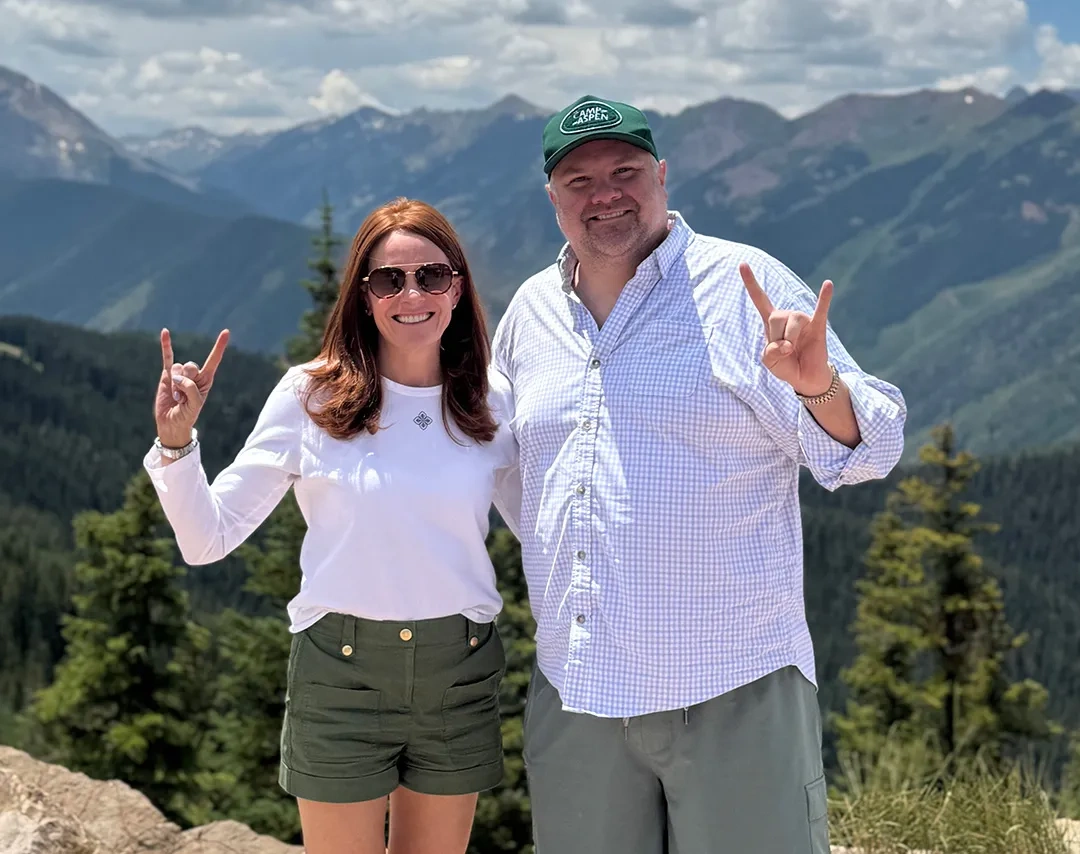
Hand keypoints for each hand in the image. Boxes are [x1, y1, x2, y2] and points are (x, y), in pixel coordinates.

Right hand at [155, 328, 228, 446]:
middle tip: (183, 397)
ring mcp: (180, 374)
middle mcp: (195, 375)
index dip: (219, 346)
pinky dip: (166, 345)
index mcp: (206, 380)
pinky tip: (165, 332)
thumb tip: (177, 376)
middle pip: (191, 366)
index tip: (226, 332)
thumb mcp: (194, 405)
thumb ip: (190, 389)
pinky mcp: (167, 375)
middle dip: (186, 381)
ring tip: (176, 397)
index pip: (214, 360)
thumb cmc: (187, 415)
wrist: (172, 423)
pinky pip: (167, 357)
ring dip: (175, 384)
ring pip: (178, 368)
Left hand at [739, 262, 833, 395]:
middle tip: (784, 351)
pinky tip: (828, 284)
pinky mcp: (818, 326)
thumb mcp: (769, 362)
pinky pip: (821, 310)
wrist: (805, 378)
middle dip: (777, 338)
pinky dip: (824, 298)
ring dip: (790, 338)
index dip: (751, 282)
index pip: (759, 298)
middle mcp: (787, 316)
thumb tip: (787, 345)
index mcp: (771, 321)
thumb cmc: (786, 366)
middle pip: (776, 317)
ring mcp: (803, 320)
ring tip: (793, 350)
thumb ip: (770, 353)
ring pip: (793, 321)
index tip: (742, 264)